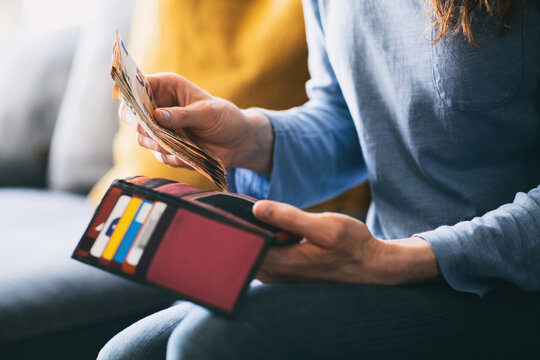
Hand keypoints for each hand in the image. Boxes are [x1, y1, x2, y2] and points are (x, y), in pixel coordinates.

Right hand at [119, 72, 273, 173]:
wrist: (238, 142)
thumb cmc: (225, 118)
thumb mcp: (207, 113)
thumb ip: (183, 115)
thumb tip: (157, 117)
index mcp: (166, 87)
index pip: (137, 86)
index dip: (132, 96)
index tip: (139, 109)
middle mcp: (158, 106)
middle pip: (129, 114)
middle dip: (141, 125)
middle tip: (156, 131)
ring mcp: (159, 129)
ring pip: (141, 137)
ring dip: (158, 144)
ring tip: (182, 144)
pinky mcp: (165, 148)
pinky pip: (158, 155)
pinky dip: (172, 157)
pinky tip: (190, 153)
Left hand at [252, 200, 439, 284]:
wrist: (371, 266)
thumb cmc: (351, 245)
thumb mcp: (325, 226)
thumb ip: (290, 218)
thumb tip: (256, 208)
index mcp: (280, 264)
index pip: (242, 245)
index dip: (235, 225)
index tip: (231, 207)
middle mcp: (274, 275)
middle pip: (243, 250)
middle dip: (241, 228)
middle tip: (240, 207)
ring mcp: (278, 276)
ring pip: (252, 252)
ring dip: (252, 233)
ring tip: (255, 214)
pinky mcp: (284, 272)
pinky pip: (263, 254)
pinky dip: (262, 239)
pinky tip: (270, 225)